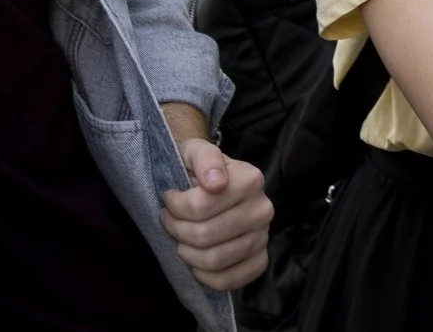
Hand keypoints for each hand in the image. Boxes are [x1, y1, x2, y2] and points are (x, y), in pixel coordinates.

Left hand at [160, 137, 271, 291]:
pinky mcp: (259, 260)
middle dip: (177, 230)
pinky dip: (206, 276)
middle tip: (169, 221)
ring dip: (187, 254)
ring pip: (214, 260)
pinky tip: (196, 261)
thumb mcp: (196, 151)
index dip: (175, 207)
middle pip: (205, 236)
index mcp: (250, 179)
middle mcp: (262, 209)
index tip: (169, 198)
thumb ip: (204, 157)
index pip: (200, 207)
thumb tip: (215, 182)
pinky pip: (230, 280)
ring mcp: (263, 237)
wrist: (216, 184)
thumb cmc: (200, 169)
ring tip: (181, 239)